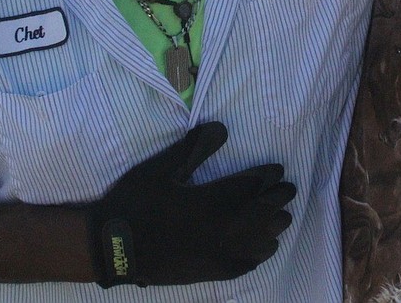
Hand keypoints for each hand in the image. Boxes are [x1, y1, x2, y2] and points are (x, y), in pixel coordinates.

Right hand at [87, 121, 295, 287]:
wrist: (113, 248)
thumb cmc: (136, 202)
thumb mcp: (161, 168)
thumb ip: (194, 147)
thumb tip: (223, 128)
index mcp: (211, 201)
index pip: (251, 187)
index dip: (267, 177)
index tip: (277, 170)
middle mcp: (221, 229)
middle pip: (262, 213)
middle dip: (278, 199)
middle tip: (288, 189)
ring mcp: (218, 254)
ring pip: (260, 241)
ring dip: (274, 226)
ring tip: (282, 216)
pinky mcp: (211, 272)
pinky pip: (246, 264)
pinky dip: (260, 253)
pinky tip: (265, 248)